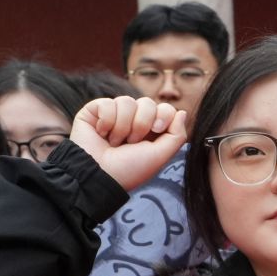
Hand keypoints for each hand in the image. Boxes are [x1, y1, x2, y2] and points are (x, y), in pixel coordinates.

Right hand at [71, 96, 188, 192]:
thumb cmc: (130, 169)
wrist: (99, 174)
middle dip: (141, 123)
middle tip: (132, 142)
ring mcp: (114, 114)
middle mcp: (133, 120)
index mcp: (151, 130)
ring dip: (122, 126)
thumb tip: (182, 112)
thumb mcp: (160, 155)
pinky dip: (106, 121)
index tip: (157, 130)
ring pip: (126, 101)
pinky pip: (106, 102)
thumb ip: (177, 135)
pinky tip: (101, 134)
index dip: (163, 115)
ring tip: (115, 142)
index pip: (165, 108)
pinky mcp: (94, 111)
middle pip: (147, 102)